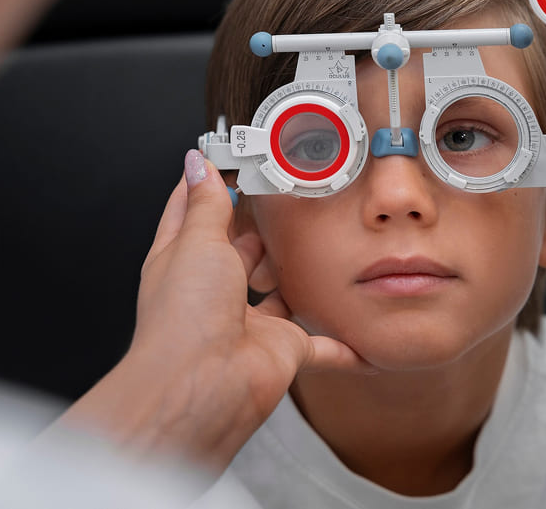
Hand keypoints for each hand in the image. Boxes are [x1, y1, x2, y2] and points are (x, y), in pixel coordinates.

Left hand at [62, 150, 367, 471]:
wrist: (203, 386)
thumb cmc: (185, 317)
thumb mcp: (197, 242)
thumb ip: (206, 203)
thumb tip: (196, 164)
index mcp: (184, 261)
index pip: (193, 213)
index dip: (208, 185)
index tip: (228, 158)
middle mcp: (215, 292)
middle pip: (240, 250)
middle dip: (260, 227)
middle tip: (289, 195)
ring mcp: (250, 321)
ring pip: (279, 291)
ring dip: (297, 275)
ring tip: (323, 244)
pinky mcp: (283, 349)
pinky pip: (322, 345)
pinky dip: (342, 343)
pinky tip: (360, 331)